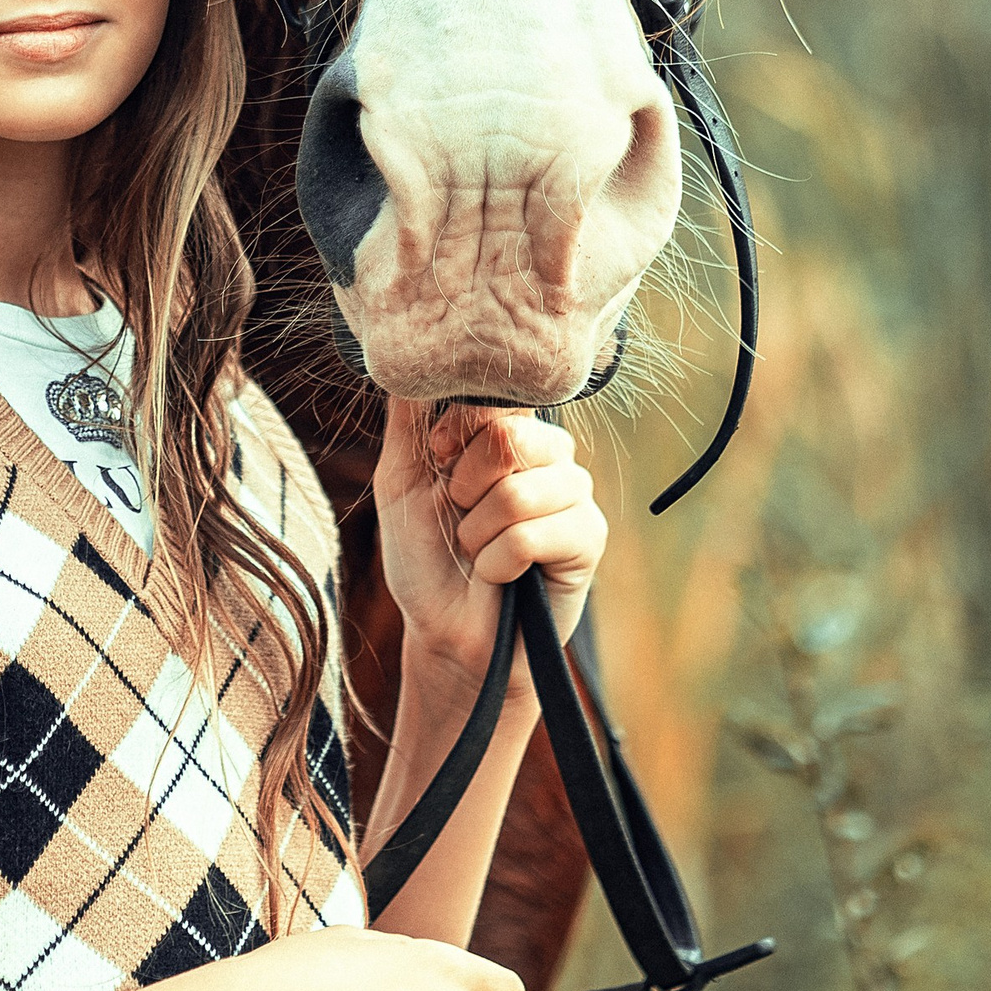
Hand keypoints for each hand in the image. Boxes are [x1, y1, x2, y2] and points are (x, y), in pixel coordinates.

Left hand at [373, 399, 605, 689]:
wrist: (447, 635)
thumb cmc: (424, 559)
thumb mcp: (401, 481)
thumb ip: (409, 420)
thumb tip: (406, 355)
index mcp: (507, 432)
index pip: (495, 396)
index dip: (457, 430)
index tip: (437, 459)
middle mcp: (547, 454)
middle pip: (510, 436)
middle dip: (464, 486)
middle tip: (459, 515)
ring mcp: (573, 494)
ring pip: (518, 492)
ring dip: (476, 534)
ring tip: (478, 551)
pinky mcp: (589, 537)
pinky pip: (532, 535)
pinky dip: (497, 562)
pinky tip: (500, 576)